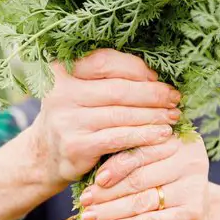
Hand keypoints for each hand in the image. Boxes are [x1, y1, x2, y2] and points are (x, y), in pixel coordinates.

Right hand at [27, 49, 181, 191]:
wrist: (44, 157)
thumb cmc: (72, 118)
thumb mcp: (78, 91)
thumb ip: (104, 79)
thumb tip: (154, 75)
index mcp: (61, 70)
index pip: (105, 61)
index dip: (136, 69)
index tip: (158, 78)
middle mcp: (60, 93)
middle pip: (118, 89)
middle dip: (152, 93)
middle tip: (174, 98)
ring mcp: (67, 120)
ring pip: (122, 114)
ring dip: (153, 115)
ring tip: (173, 116)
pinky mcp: (77, 146)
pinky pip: (119, 138)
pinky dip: (144, 135)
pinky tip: (161, 135)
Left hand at [79, 134, 209, 219]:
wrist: (202, 211)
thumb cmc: (167, 182)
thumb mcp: (153, 164)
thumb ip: (130, 159)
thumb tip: (90, 175)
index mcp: (179, 138)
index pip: (141, 151)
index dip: (115, 166)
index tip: (94, 180)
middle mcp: (191, 159)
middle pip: (139, 177)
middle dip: (108, 192)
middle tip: (85, 202)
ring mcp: (194, 186)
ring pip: (142, 201)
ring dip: (111, 211)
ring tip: (90, 218)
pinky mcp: (192, 212)